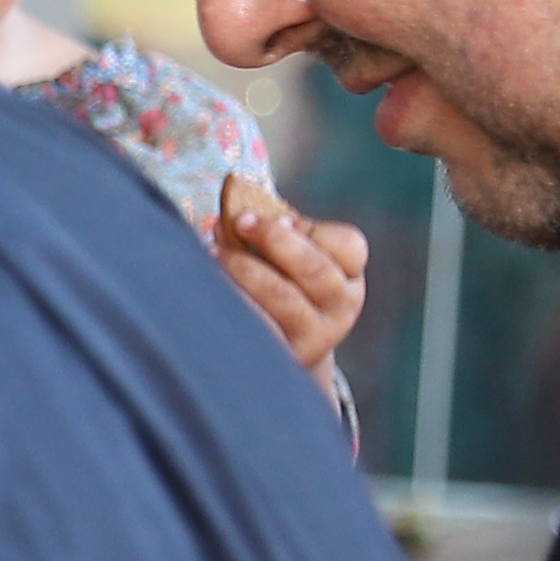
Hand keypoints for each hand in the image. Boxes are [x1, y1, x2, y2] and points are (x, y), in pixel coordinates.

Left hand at [215, 177, 371, 374]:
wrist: (274, 360)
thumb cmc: (277, 291)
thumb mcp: (288, 261)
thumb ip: (276, 233)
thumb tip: (237, 201)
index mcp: (349, 275)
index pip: (348, 244)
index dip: (308, 227)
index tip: (272, 217)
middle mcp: (342, 306)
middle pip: (314, 268)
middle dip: (274, 239)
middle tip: (240, 221)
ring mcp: (316, 335)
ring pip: (283, 297)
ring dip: (245, 269)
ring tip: (212, 253)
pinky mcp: (284, 356)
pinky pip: (256, 325)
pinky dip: (233, 301)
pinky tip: (210, 287)